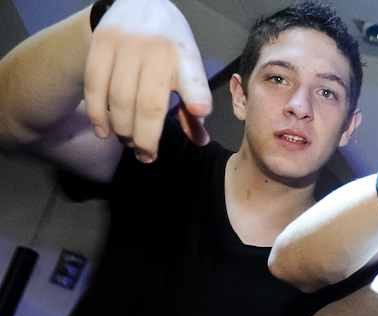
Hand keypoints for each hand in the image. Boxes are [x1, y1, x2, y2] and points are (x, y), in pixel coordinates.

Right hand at [85, 0, 211, 161]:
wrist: (141, 3)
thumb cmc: (170, 47)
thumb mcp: (188, 70)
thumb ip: (193, 107)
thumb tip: (201, 142)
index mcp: (185, 58)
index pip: (193, 78)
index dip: (197, 95)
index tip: (200, 110)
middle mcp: (156, 50)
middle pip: (147, 105)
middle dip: (145, 139)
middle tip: (145, 155)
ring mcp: (126, 45)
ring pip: (119, 99)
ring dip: (122, 130)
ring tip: (127, 143)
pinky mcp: (101, 42)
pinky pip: (94, 85)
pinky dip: (98, 114)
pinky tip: (104, 131)